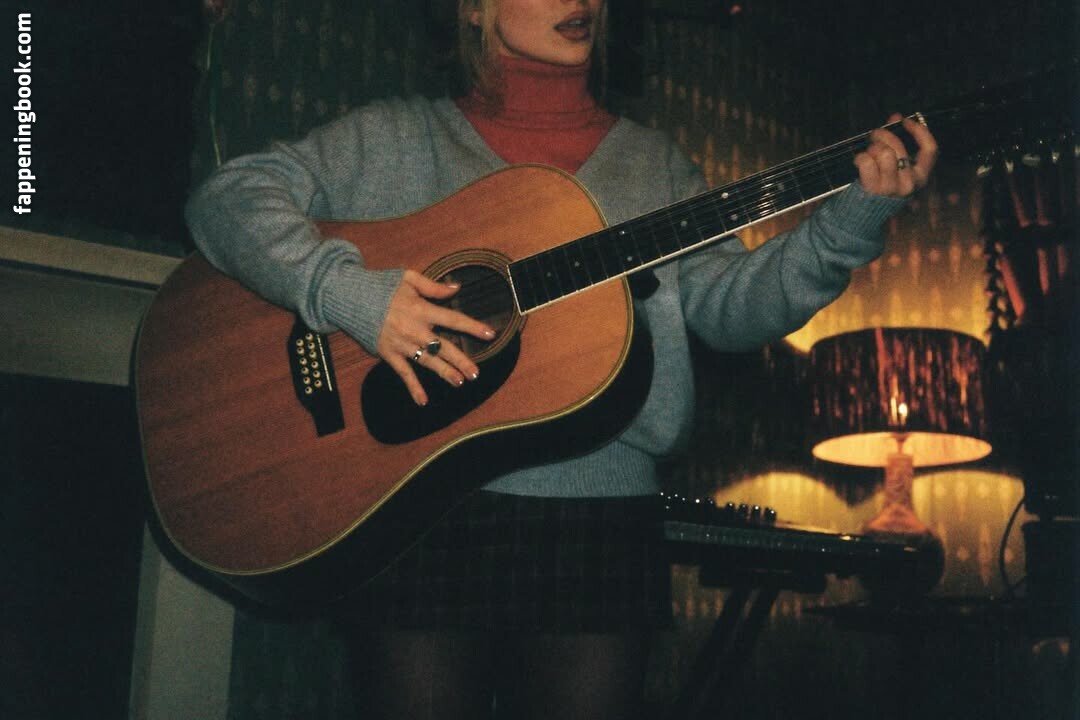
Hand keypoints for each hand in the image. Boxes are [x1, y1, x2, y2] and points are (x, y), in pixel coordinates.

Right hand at [376, 270, 495, 405]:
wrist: (349, 297)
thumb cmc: (380, 286)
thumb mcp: (407, 278)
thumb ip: (433, 286)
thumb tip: (456, 288)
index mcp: (421, 309)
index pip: (453, 319)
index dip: (472, 327)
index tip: (490, 334)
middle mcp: (414, 329)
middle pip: (444, 347)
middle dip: (461, 360)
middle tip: (476, 373)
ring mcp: (402, 344)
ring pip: (427, 361)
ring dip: (444, 373)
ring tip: (459, 382)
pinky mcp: (388, 353)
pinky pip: (403, 373)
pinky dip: (413, 387)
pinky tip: (423, 401)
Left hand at [855, 113, 938, 197]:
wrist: (863, 214)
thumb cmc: (881, 186)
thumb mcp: (896, 167)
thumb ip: (897, 142)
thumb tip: (896, 116)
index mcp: (921, 177)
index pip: (930, 149)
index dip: (919, 131)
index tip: (904, 121)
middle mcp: (909, 184)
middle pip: (898, 147)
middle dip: (883, 135)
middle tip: (874, 135)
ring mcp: (891, 188)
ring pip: (883, 153)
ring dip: (871, 149)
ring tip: (868, 154)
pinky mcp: (873, 189)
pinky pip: (866, 161)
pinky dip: (860, 158)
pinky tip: (858, 162)